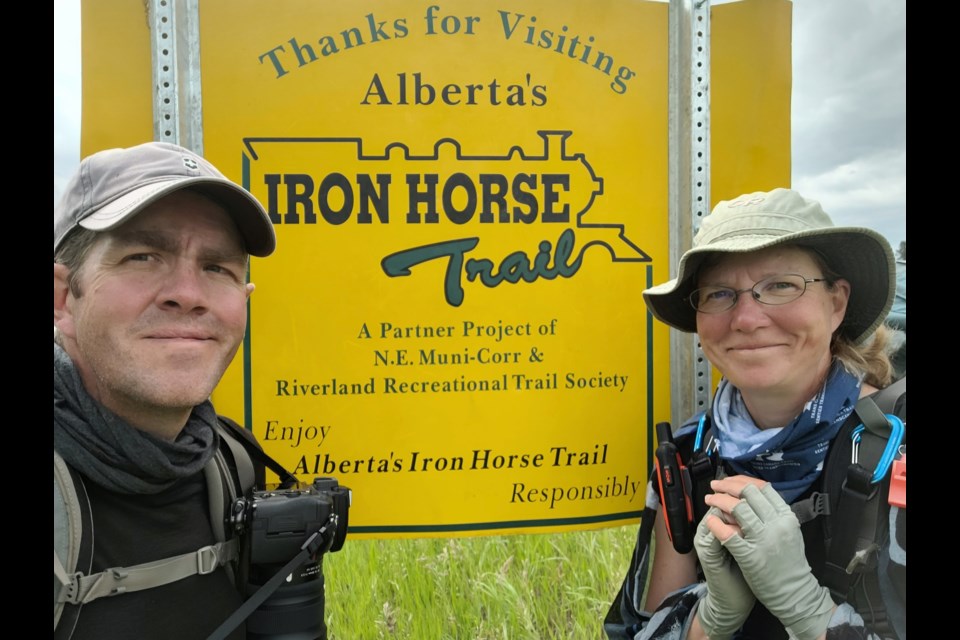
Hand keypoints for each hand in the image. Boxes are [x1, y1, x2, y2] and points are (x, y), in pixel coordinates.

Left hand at [704, 477, 834, 639]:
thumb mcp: (790, 532)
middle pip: (748, 493)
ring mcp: (763, 540)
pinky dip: (716, 524)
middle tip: (715, 486)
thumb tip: (756, 494)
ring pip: (737, 508)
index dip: (743, 480)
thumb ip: (775, 513)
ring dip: (718, 500)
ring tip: (709, 499)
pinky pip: (728, 534)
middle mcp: (776, 524)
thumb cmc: (791, 563)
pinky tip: (710, 520)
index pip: (763, 487)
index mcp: (786, 516)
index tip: (730, 480)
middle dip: (727, 486)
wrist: (795, 593)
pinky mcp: (750, 556)